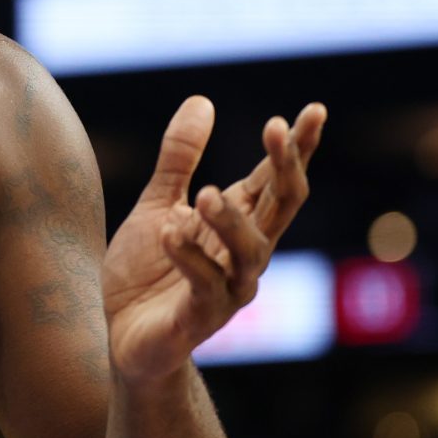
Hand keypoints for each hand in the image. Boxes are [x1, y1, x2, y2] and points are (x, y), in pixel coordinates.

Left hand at [102, 96, 325, 383]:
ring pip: (251, 252)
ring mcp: (229, 289)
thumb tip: (202, 100)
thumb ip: (179, 159)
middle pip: (281, 207)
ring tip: (206, 193)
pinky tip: (170, 232)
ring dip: (231, 221)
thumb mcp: (158, 205)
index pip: (277, 180)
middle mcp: (245, 255)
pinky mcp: (199, 318)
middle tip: (276, 128)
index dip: (297, 148)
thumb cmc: (148, 271)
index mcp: (240, 224)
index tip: (314, 110)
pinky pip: (204, 286)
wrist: (123, 336)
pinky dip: (189, 258)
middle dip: (285, 167)